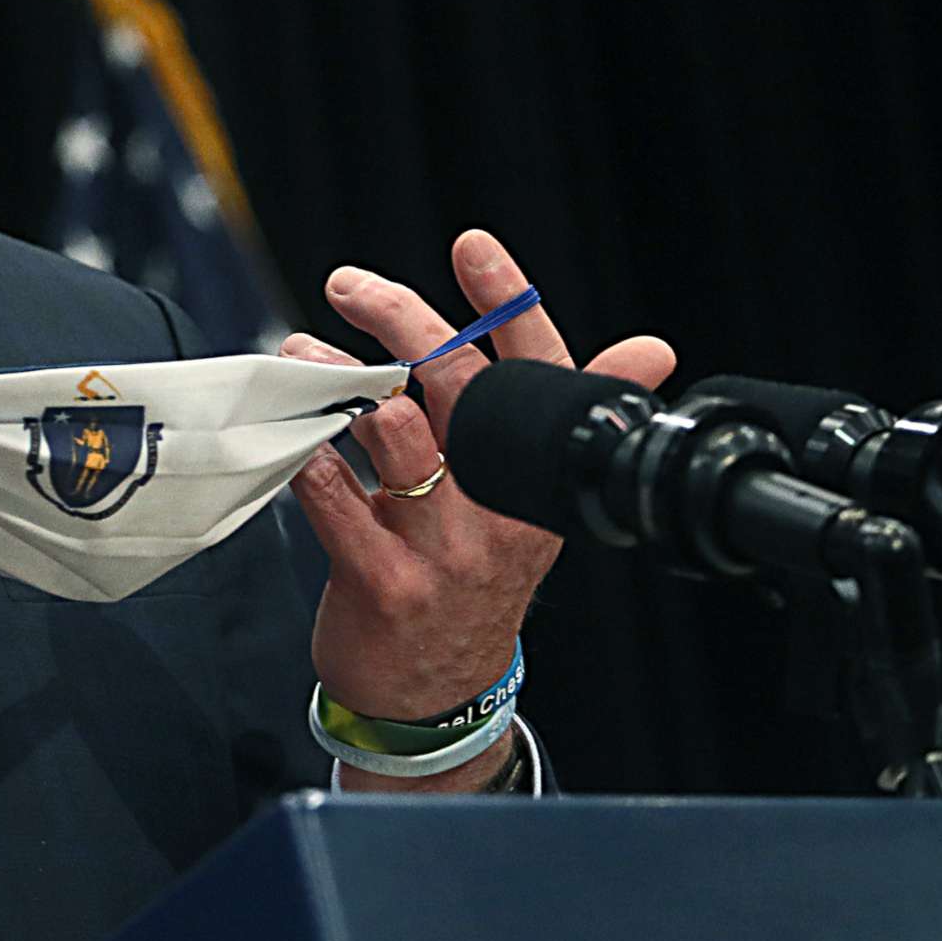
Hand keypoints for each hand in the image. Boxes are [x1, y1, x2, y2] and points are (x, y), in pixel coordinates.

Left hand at [282, 229, 674, 789]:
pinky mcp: (387, 584)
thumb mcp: (530, 501)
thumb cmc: (470, 576)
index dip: (509, 302)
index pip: (540, 371)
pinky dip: (308, 458)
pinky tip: (290, 432)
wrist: (437, 694)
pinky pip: (339, 504)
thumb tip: (651, 348)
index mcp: (540, 477)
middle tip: (352, 284)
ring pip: (399, 437)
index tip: (474, 246)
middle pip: (462, 387)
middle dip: (406, 319)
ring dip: (345, 381)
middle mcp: (502, 510)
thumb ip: (564, 415)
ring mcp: (446, 549)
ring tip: (302, 349)